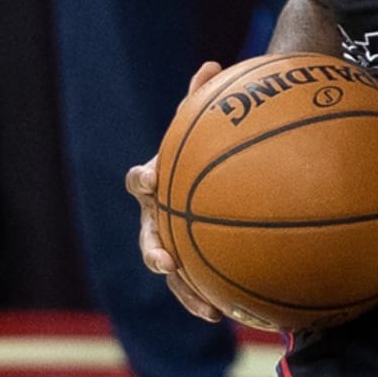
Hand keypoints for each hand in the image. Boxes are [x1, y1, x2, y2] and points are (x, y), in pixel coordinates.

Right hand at [125, 62, 224, 321]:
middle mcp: (157, 216)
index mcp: (156, 181)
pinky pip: (201, 282)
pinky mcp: (193, 261)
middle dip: (155, 253)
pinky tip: (237, 311)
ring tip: (209, 309)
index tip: (152, 179)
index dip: (144, 181)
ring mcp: (172, 241)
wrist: (208, 172)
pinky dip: (214, 296)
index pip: (140, 180)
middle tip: (168, 263)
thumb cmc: (204, 144)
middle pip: (149, 238)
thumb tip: (212, 64)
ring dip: (187, 291)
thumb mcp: (204, 121)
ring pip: (173, 273)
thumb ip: (203, 98)